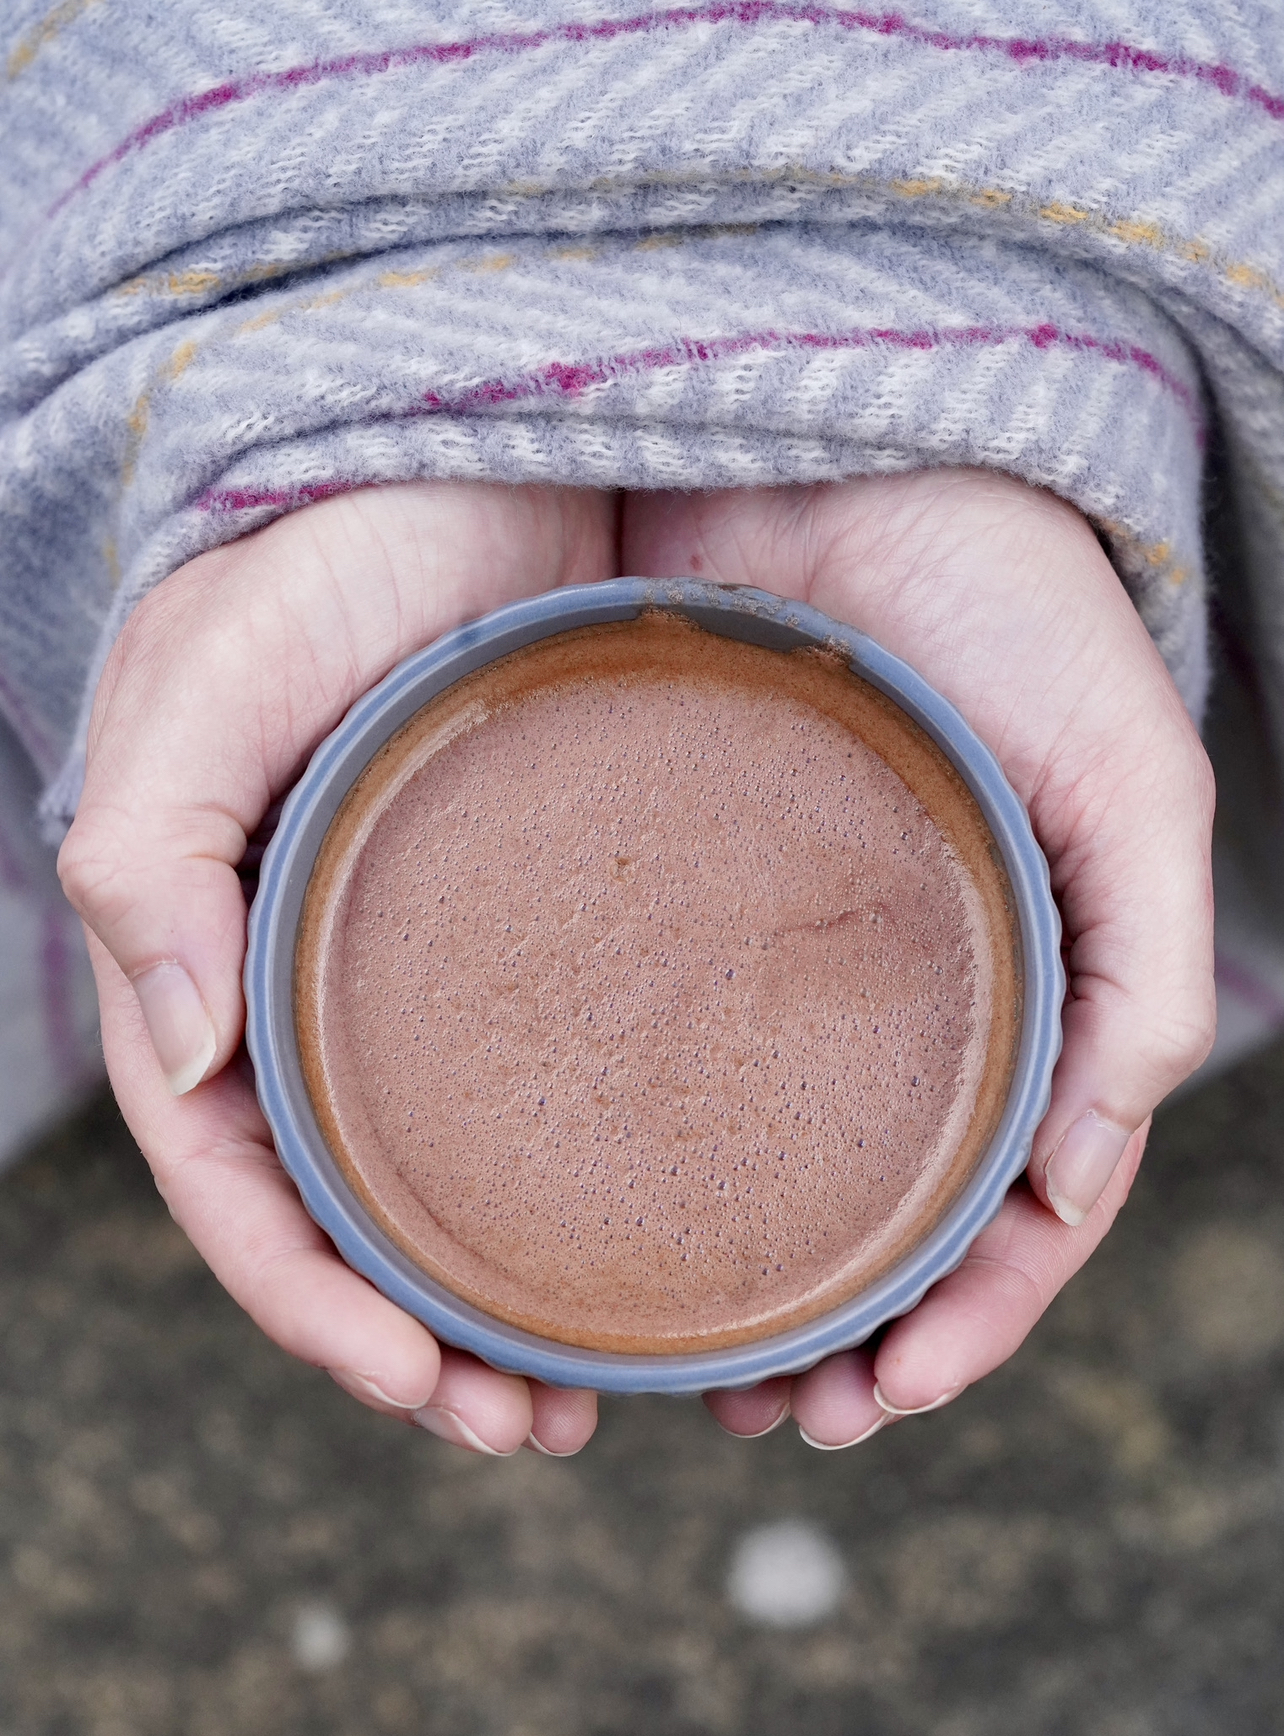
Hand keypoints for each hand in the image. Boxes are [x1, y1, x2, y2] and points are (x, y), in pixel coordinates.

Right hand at [59, 481, 617, 1455]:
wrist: (480, 441)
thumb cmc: (327, 546)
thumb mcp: (209, 679)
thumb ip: (148, 857)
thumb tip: (170, 1071)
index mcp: (217, 946)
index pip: (239, 1179)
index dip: (313, 1309)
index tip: (422, 1393)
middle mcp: (318, 973)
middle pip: (350, 1208)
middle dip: (420, 1344)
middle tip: (537, 1425)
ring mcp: (429, 951)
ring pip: (447, 1167)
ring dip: (503, 1290)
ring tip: (598, 1380)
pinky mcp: (538, 909)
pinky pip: (541, 1071)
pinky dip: (573, 1169)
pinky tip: (649, 1221)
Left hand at [620, 470, 1214, 1446]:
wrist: (835, 450)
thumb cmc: (1008, 596)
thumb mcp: (1128, 770)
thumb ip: (1145, 960)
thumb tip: (1089, 1162)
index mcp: (1027, 977)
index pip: (1016, 1193)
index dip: (970, 1313)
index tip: (885, 1397)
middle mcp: (905, 982)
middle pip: (887, 1203)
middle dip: (848, 1332)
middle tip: (773, 1416)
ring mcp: (786, 946)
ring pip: (778, 1150)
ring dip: (753, 1276)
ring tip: (694, 1371)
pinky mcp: (677, 894)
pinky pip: (666, 1045)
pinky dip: (659, 1146)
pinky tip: (607, 1208)